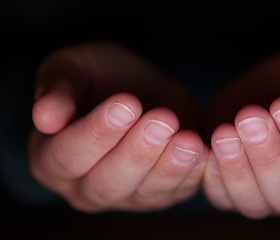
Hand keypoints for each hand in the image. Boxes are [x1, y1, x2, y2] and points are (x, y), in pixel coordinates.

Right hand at [28, 43, 206, 212]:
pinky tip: (204, 153)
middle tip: (162, 120)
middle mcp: (85, 187)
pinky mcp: (158, 193)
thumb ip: (57, 89)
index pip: (68, 155)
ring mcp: (125, 195)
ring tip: (189, 140)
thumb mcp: (72, 69)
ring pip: (145, 193)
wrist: (135, 88)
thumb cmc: (98, 78)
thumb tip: (44, 117)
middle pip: (107, 183)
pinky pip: (175, 191)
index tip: (126, 105)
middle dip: (137, 153)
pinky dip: (192, 174)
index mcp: (51, 159)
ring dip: (169, 167)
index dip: (97, 133)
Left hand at [203, 46, 279, 217]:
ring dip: (237, 169)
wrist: (278, 86)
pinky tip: (206, 149)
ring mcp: (271, 197)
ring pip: (255, 202)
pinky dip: (212, 178)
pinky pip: (223, 198)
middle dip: (268, 156)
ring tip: (224, 133)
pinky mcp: (237, 190)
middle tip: (251, 117)